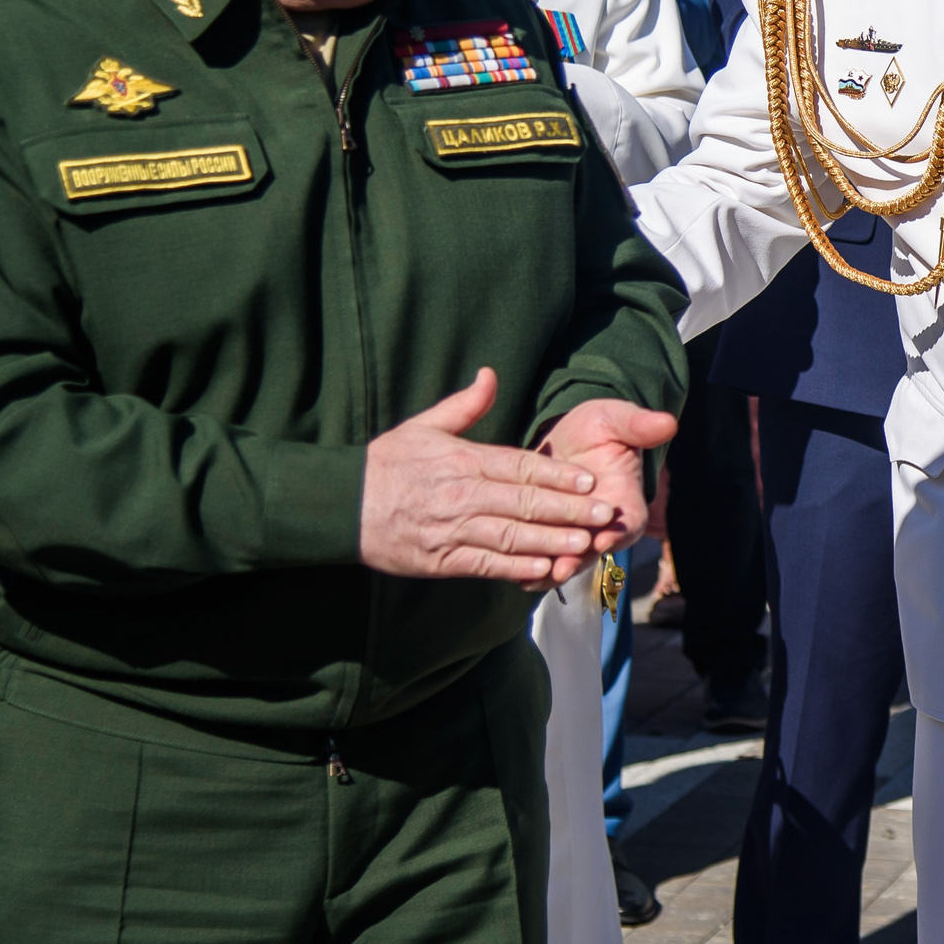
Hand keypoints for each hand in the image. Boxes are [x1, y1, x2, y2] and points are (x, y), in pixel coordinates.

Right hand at [358, 369, 659, 586]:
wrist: (340, 506)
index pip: (520, 467)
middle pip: (524, 503)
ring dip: (552, 541)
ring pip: (512, 536)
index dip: (557, 475)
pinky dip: (518, 568)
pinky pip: (486, 565)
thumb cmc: (386, 464)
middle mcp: (462, 495)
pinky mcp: (441, 560)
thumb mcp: (423, 426)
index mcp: (462, 460)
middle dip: (568, 509)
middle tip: (603, 513)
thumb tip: (490, 374)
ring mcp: (452, 530)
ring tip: (585, 543)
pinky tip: (546, 569)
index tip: (589, 479)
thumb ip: (464, 405)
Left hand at [533, 396, 676, 567]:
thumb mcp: (616, 420)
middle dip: (577, 560)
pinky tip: (515, 575)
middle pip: (594, 549)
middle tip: (561, 568)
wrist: (569, 437)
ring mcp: (575, 533)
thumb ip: (638, 426)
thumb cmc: (599, 428)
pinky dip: (531, 568)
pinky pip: (543, 557)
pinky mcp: (549, 535)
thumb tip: (668, 423)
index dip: (618, 533)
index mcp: (625, 499)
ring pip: (567, 557)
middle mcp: (601, 524)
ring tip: (535, 577)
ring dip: (551, 569)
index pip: (629, 522)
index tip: (604, 539)